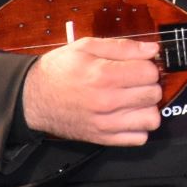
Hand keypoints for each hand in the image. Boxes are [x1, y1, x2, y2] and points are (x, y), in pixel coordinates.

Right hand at [20, 35, 161, 144]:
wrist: (33, 98)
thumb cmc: (59, 70)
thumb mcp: (86, 47)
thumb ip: (122, 46)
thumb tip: (152, 49)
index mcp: (104, 75)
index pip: (150, 72)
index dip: (147, 65)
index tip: (137, 65)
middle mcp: (107, 102)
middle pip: (154, 94)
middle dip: (148, 84)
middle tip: (135, 81)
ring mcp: (106, 123)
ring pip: (152, 118)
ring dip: (147, 107)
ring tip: (134, 99)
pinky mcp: (103, 139)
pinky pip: (139, 138)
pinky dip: (139, 127)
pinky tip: (128, 115)